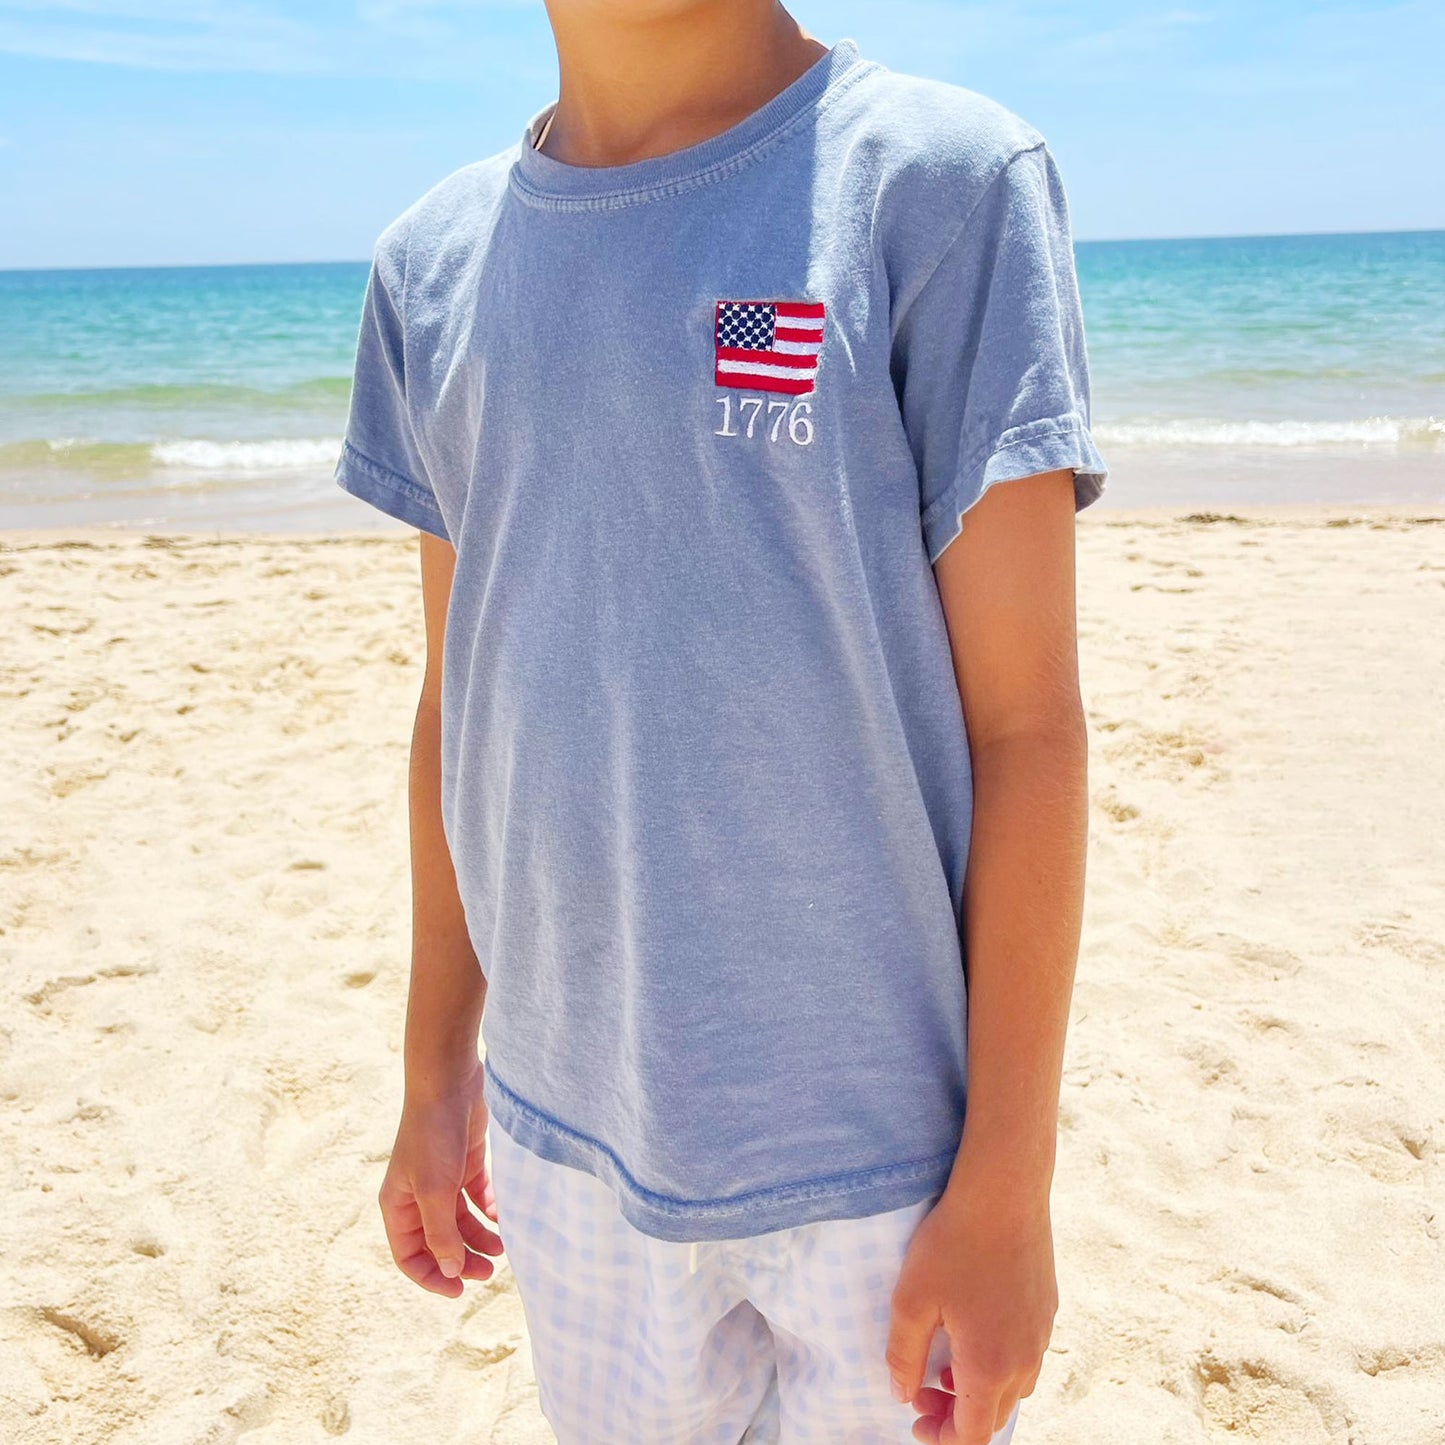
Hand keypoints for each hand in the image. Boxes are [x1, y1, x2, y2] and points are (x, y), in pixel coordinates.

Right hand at [377, 1059, 504, 1296]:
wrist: (448, 1082)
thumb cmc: (433, 1136)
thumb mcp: (436, 1191)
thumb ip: (442, 1234)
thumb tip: (452, 1270)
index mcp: (397, 1205)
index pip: (409, 1255)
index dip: (432, 1277)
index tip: (460, 1290)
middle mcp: (416, 1195)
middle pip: (438, 1241)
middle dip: (462, 1259)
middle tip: (490, 1271)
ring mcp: (441, 1178)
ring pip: (460, 1221)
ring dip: (479, 1237)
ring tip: (503, 1246)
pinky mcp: (464, 1161)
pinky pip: (476, 1196)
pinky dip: (488, 1210)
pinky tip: (503, 1217)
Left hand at [884, 1175, 1057, 1443]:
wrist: (1003, 1190)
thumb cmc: (952, 1244)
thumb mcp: (911, 1300)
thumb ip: (903, 1356)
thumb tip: (904, 1395)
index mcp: (990, 1367)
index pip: (972, 1435)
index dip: (942, 1438)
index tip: (916, 1419)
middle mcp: (1025, 1359)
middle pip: (994, 1416)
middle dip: (957, 1416)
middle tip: (922, 1392)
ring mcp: (1042, 1333)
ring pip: (1014, 1387)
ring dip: (980, 1391)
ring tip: (946, 1365)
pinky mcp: (1047, 1308)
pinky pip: (1026, 1355)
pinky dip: (999, 1363)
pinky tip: (973, 1330)